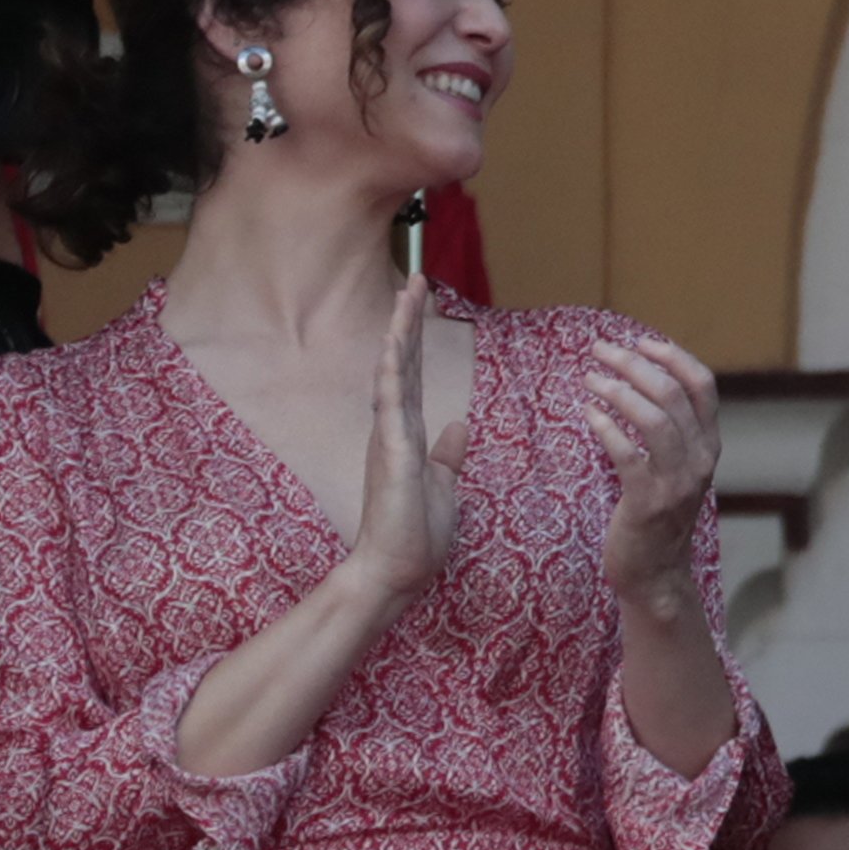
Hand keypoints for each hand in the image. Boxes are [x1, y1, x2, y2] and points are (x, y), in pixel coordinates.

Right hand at [345, 273, 467, 613]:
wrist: (397, 571)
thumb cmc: (416, 535)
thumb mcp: (442, 486)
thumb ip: (447, 455)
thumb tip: (458, 426)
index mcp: (409, 434)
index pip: (415, 375)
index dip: (418, 338)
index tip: (424, 303)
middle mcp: (395, 428)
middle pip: (401, 362)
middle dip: (409, 319)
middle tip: (416, 278)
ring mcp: (390, 438)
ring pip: (393, 372)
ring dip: (400, 332)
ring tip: (408, 292)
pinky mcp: (391, 453)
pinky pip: (389, 404)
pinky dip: (390, 371)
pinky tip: (390, 343)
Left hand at [589, 334, 719, 610]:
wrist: (657, 576)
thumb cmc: (658, 516)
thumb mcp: (677, 468)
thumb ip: (672, 431)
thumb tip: (640, 381)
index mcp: (709, 445)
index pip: (703, 385)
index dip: (672, 356)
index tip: (639, 342)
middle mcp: (700, 460)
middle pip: (672, 393)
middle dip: (632, 364)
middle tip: (599, 351)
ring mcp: (676, 483)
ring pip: (655, 419)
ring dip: (618, 390)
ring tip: (590, 379)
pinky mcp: (648, 503)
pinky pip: (628, 456)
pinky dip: (607, 429)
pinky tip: (589, 415)